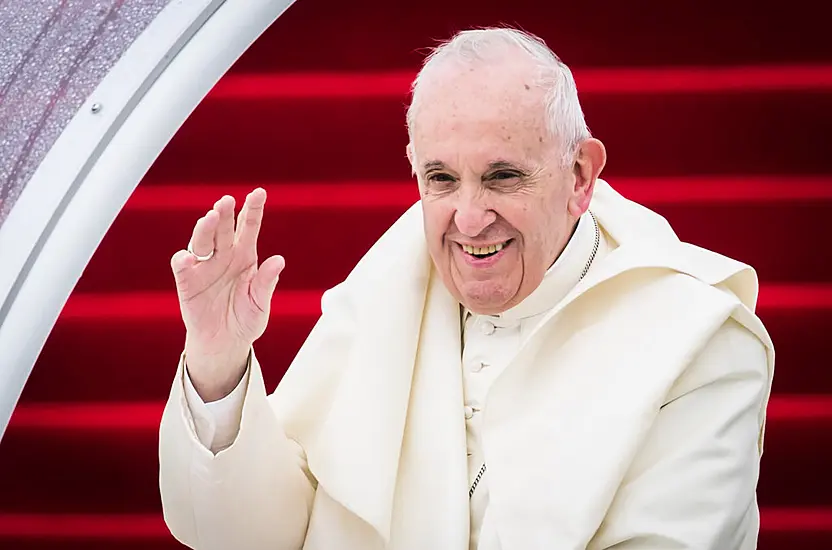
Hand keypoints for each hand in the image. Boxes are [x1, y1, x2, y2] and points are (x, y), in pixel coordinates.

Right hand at [170, 188, 283, 400]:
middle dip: (225, 213)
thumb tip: (279, 261)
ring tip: (210, 218)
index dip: (253, 210)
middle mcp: (224, 256)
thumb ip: (266, 282)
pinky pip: (182, 268)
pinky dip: (183, 260)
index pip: (249, 227)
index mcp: (245, 256)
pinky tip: (188, 257)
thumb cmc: (246, 319)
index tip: (259, 193)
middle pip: (224, 229)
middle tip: (227, 201)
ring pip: (202, 241)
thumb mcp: (261, 303)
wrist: (225, 343)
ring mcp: (204, 267)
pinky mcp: (187, 283)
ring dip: (205, 229)